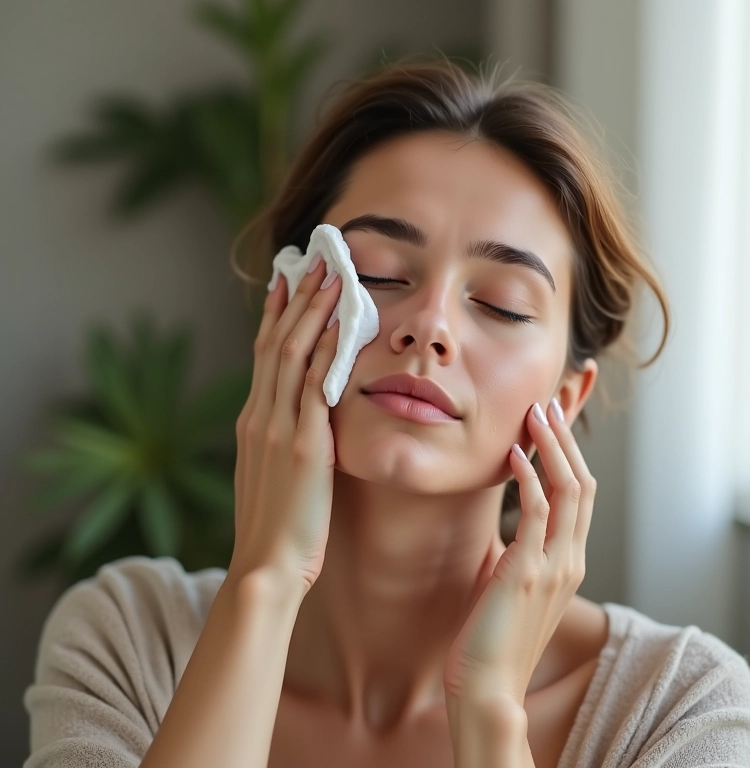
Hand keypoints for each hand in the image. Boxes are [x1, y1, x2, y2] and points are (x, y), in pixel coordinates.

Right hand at [228, 258, 342, 591]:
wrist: (266, 567)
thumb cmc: (275, 527)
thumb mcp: (270, 474)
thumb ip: (282, 440)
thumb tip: (300, 418)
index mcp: (253, 421)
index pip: (263, 354)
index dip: (274, 314)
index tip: (285, 281)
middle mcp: (260, 415)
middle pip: (274, 342)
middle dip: (293, 298)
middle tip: (310, 259)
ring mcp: (279, 427)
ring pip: (292, 353)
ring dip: (311, 310)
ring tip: (329, 273)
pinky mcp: (303, 445)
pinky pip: (315, 386)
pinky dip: (326, 350)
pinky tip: (341, 323)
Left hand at [442, 399, 596, 709]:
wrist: (486, 687)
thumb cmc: (491, 637)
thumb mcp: (510, 585)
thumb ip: (515, 554)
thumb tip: (505, 528)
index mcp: (568, 562)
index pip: (580, 496)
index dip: (569, 457)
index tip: (550, 424)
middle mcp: (570, 560)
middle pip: (583, 484)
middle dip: (565, 441)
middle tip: (546, 406)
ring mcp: (554, 566)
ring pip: (569, 490)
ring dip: (553, 447)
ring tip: (536, 414)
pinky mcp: (528, 571)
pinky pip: (538, 511)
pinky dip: (530, 476)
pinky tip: (515, 453)